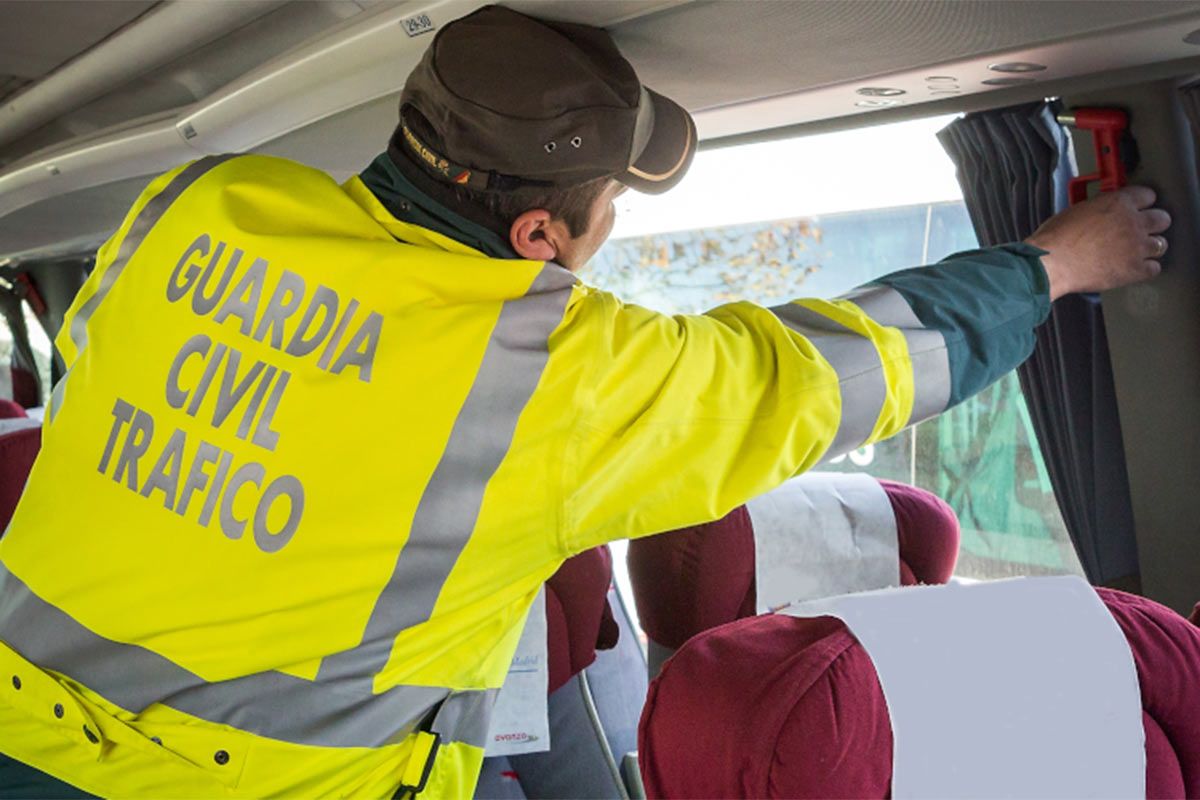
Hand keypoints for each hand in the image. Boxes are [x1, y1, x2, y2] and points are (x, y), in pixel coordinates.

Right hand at [1024, 186, 1170, 299]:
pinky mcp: (1134, 270)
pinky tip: (1133, 267)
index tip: (1139, 208)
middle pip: (1162, 218)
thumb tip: (1104, 214)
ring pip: (1161, 244)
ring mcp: (1137, 247)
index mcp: (1118, 203)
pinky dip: (1146, 268)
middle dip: (1153, 224)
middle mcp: (1133, 222)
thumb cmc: (1055, 239)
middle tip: (1141, 230)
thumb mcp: (1078, 210)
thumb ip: (1099, 209)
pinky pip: (1154, 268)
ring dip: (1149, 247)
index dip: (1142, 203)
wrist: (1051, 264)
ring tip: (1136, 251)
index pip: (1148, 195)